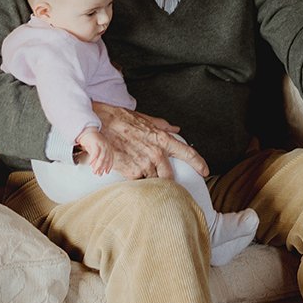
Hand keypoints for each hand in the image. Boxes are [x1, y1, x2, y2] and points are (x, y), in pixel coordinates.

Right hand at [76, 127, 113, 174]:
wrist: (86, 131)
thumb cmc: (91, 142)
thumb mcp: (95, 152)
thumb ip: (96, 159)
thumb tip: (95, 168)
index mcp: (108, 148)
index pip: (110, 159)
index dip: (109, 166)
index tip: (106, 172)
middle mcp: (107, 146)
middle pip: (106, 159)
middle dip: (102, 168)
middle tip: (98, 174)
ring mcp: (102, 144)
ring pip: (101, 157)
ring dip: (98, 165)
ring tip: (94, 171)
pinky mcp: (96, 142)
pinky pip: (95, 152)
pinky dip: (93, 159)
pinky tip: (90, 163)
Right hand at [92, 103, 208, 179]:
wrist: (98, 124)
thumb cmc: (119, 119)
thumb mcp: (144, 119)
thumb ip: (162, 125)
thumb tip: (176, 129)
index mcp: (162, 139)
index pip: (187, 152)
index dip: (198, 163)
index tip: (205, 171)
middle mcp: (156, 153)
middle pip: (170, 176)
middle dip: (165, 180)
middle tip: (156, 178)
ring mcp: (144, 164)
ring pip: (154, 181)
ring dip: (148, 179)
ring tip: (137, 172)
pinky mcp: (131, 172)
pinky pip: (139, 183)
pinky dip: (136, 180)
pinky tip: (129, 172)